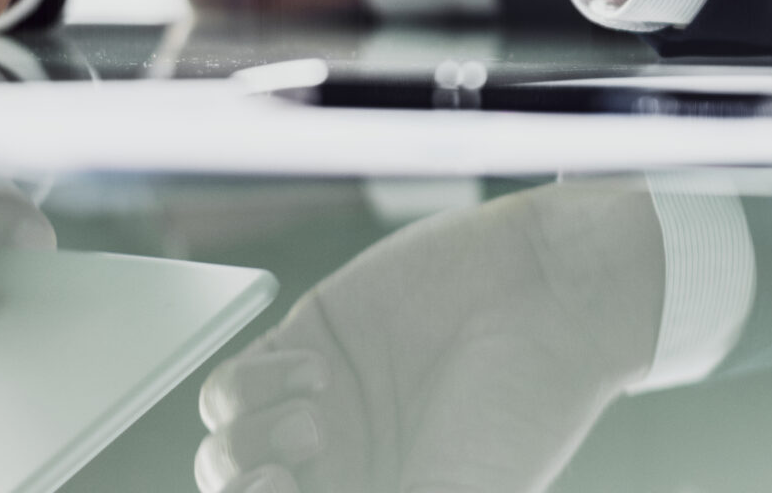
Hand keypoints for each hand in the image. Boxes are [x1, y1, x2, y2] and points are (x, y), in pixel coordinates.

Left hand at [194, 182, 664, 492]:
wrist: (546, 298)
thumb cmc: (519, 412)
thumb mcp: (451, 492)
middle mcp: (339, 467)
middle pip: (242, 491)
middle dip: (243, 489)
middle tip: (284, 478)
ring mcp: (317, 408)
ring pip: (225, 446)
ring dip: (247, 443)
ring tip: (315, 421)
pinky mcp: (305, 343)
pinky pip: (230, 385)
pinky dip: (254, 386)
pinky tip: (316, 373)